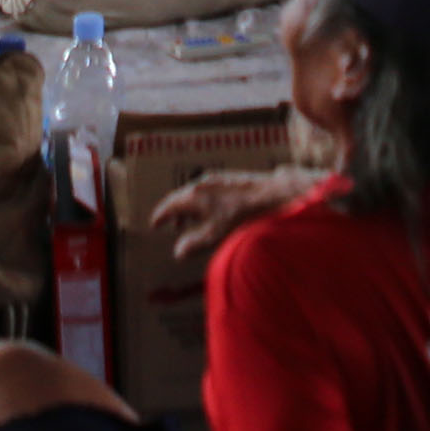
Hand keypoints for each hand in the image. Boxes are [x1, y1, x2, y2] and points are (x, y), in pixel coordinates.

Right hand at [154, 167, 322, 259]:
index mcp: (194, 195)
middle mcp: (203, 183)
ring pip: (198, 193)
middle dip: (176, 211)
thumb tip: (178, 252)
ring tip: (194, 220)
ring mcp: (219, 178)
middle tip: (173, 224)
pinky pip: (211, 190)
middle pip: (182, 197)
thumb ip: (195, 244)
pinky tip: (217, 211)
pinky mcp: (233, 178)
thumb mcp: (216, 235)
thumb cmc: (244, 216)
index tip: (155, 223)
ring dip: (192, 207)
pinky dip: (206, 202)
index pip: (169, 205)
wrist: (275, 195)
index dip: (161, 216)